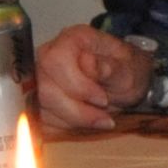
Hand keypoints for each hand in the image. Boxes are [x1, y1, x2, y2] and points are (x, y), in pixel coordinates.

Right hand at [33, 23, 150, 132]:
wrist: (125, 83)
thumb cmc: (126, 70)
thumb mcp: (130, 70)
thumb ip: (110, 67)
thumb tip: (89, 63)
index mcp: (72, 39)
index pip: (55, 60)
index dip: (77, 85)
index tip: (102, 99)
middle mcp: (49, 55)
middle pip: (45, 89)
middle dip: (77, 110)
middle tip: (104, 116)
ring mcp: (39, 78)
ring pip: (41, 109)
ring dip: (73, 121)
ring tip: (100, 119)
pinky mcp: (38, 100)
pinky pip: (42, 121)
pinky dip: (65, 128)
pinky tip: (84, 123)